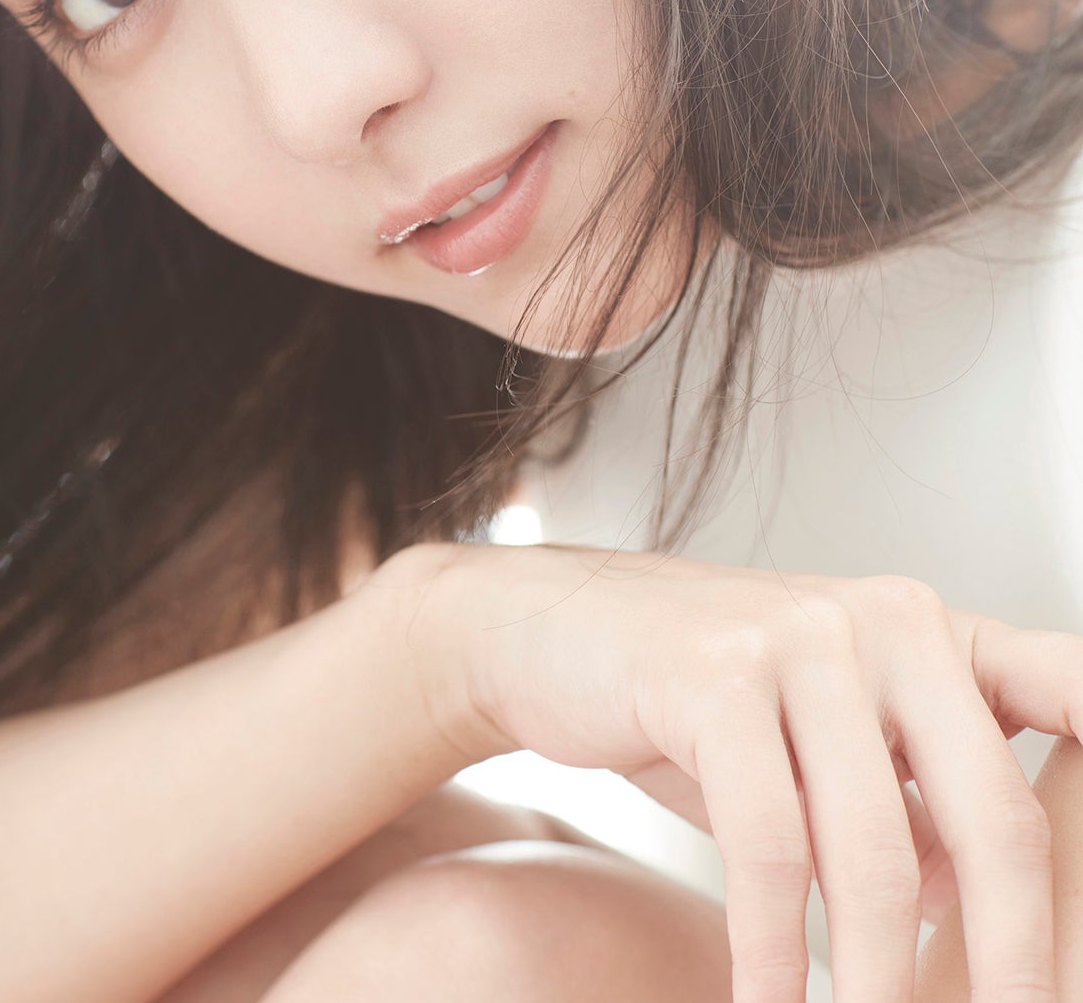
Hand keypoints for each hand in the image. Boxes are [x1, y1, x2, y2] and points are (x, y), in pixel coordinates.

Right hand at [399, 541, 1078, 1002]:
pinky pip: (768, 844)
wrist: (553, 632)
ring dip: (875, 982)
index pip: (1072, 695)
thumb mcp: (830, 736)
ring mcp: (802, 640)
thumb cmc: (701, 696)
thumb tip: (991, 909)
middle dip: (1011, 964)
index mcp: (934, 631)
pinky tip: (765, 999)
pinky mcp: (715, 675)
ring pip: (878, 849)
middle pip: (997, 819)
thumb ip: (918, 802)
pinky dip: (770, 949)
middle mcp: (886, 620)